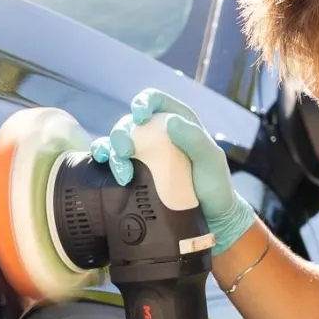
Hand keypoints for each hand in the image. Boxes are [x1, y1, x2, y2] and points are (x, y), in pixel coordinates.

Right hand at [93, 89, 255, 253]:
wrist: (211, 217)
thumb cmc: (214, 185)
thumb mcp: (212, 160)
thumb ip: (195, 139)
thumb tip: (170, 122)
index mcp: (176, 122)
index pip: (154, 100)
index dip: (142, 103)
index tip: (139, 116)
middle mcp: (156, 135)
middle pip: (129, 123)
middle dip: (121, 134)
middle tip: (126, 152)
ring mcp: (144, 155)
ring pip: (116, 143)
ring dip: (111, 152)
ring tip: (122, 173)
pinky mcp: (135, 175)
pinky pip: (113, 162)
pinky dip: (104, 162)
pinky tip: (104, 166)